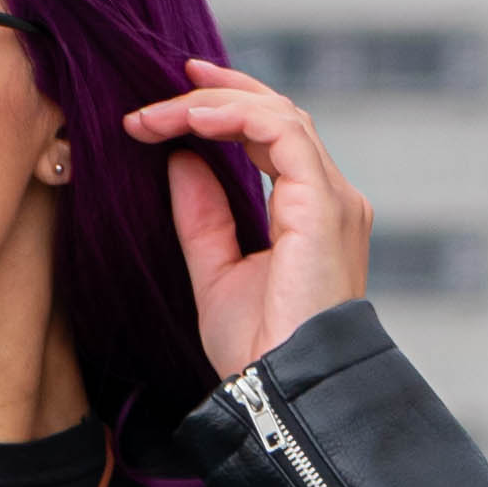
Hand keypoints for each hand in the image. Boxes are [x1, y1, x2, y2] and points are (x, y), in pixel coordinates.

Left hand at [119, 61, 372, 379]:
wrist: (283, 391)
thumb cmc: (259, 352)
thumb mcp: (215, 273)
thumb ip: (202, 216)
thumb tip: (182, 160)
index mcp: (311, 213)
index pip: (274, 134)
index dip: (227, 106)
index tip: (173, 97)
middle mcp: (330, 199)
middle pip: (277, 114)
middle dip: (214, 95)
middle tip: (155, 95)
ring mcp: (332, 199)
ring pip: (278, 114)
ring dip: (213, 104)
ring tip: (160, 114)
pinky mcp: (324, 204)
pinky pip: (282, 133)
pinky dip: (235, 116)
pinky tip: (192, 121)